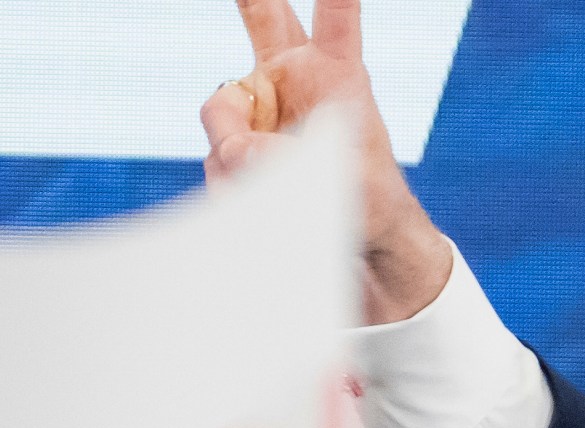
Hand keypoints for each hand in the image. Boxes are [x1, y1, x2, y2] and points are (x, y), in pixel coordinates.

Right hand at [201, 0, 455, 323]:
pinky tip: (263, 204)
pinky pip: (216, 162)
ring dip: (243, 165)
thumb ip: (288, 161)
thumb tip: (235, 153)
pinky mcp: (234, 145)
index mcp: (335, 75)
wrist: (353, 247)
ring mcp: (257, 108)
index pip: (336, 20)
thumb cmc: (368, 207)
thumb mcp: (341, 186)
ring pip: (222, 123)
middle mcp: (290, 79)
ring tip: (287, 196)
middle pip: (263, 14)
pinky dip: (235, 191)